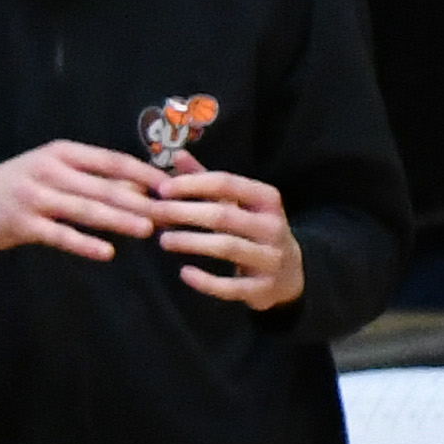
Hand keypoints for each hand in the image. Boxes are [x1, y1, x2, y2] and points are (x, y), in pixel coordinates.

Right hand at [0, 138, 165, 267]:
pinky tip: (106, 252)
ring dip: (119, 219)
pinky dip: (84, 243)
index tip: (172, 185)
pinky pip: (60, 235)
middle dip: (140, 200)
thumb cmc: (14, 186)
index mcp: (61, 153)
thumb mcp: (48, 169)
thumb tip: (134, 187)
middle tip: (170, 213)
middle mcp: (50, 171)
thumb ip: (85, 175)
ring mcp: (36, 197)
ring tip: (147, 229)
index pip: (111, 160)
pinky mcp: (23, 224)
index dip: (143, 173)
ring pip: (87, 209)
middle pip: (104, 186)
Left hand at [153, 154, 305, 308]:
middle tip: (154, 213)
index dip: (192, 185)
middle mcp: (273, 226)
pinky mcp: (263, 288)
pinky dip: (206, 281)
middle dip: (185, 213)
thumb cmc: (254, 231)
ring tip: (163, 240)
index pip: (227, 183)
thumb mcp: (240, 204)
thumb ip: (209, 182)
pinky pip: (231, 286)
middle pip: (224, 215)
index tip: (162, 189)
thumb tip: (178, 155)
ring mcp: (271, 258)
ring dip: (191, 243)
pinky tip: (184, 273)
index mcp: (267, 199)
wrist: (289, 274)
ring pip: (227, 247)